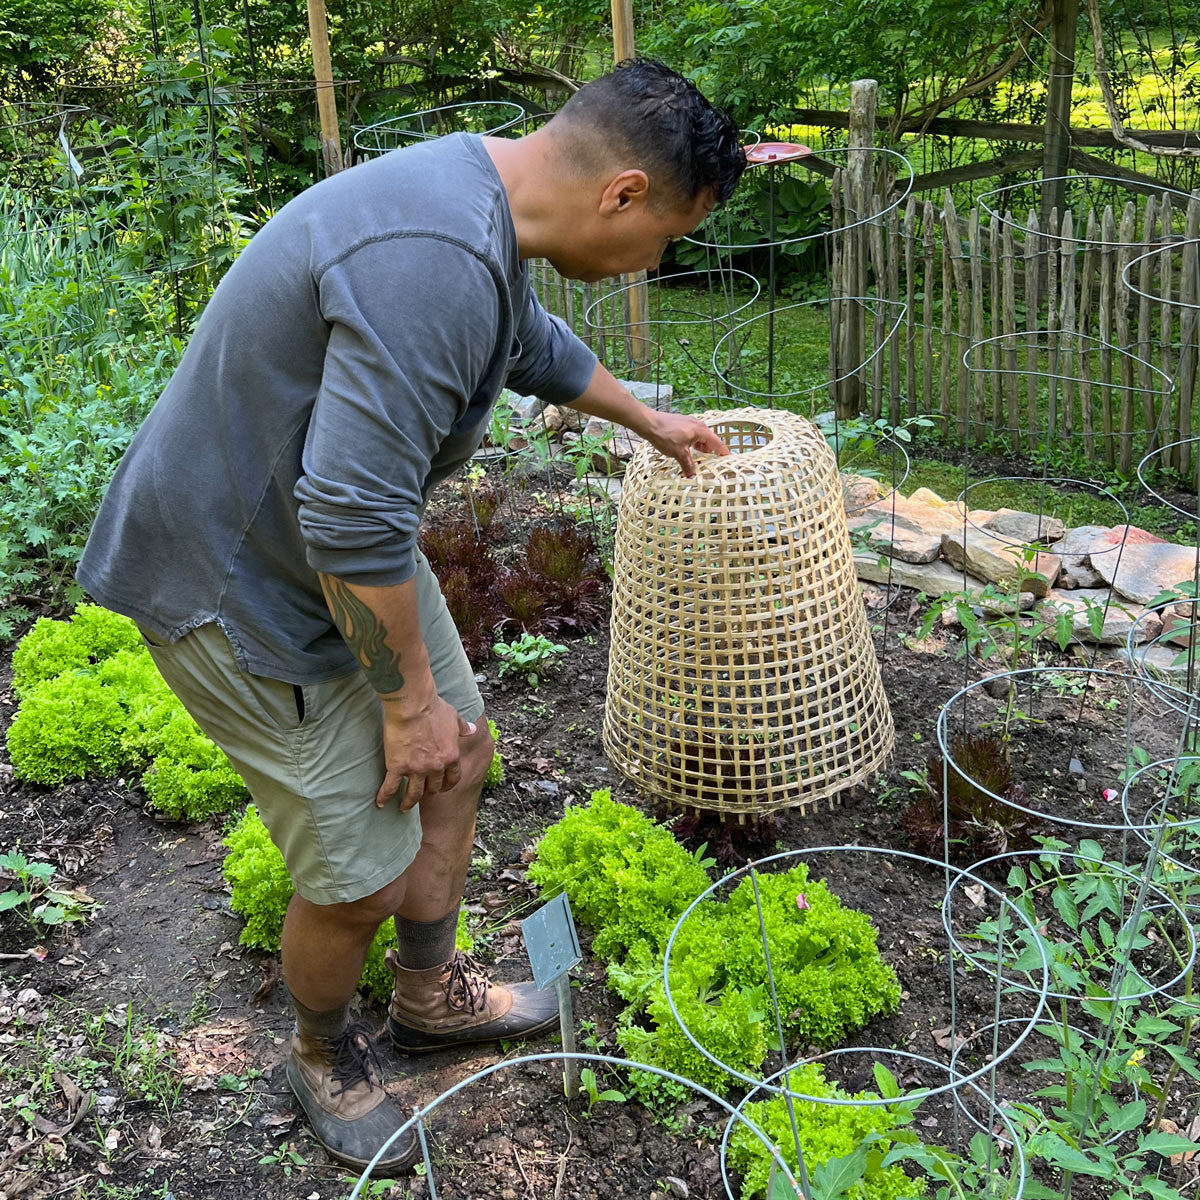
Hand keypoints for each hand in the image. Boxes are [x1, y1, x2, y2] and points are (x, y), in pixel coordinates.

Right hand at [378, 694, 475, 810]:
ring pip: (414, 793)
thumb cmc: (433, 708)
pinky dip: (385, 796)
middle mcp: (435, 766)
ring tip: (404, 807)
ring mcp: (416, 769)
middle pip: (433, 787)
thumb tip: (472, 729)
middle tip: (421, 794)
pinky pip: (391, 786)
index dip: (447, 785)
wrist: (413, 705)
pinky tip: (381, 803)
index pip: (452, 778)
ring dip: (409, 802)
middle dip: (428, 792)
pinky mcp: (397, 766)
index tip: (442, 788)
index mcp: (450, 756)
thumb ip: (462, 727)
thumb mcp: (453, 717)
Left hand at [644, 411, 729, 476]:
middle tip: (711, 465)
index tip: (729, 460)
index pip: (717, 443)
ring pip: (700, 438)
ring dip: (700, 449)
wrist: (648, 423)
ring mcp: (690, 423)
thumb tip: (693, 476)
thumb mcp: (678, 453)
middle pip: (710, 441)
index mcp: (701, 431)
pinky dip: (693, 444)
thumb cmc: (665, 435)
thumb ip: (688, 465)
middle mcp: (698, 425)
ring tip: (698, 460)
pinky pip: (692, 435)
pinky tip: (687, 451)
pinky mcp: (682, 424)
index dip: (723, 453)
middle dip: (710, 453)